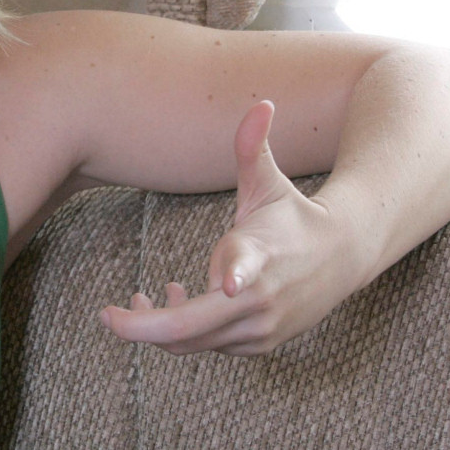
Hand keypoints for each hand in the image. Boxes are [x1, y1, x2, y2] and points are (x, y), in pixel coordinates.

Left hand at [99, 101, 370, 354]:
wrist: (343, 258)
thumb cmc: (293, 216)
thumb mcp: (270, 182)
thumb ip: (254, 148)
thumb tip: (263, 102)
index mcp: (261, 254)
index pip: (249, 266)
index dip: (236, 271)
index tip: (229, 280)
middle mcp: (260, 298)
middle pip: (193, 327)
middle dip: (143, 327)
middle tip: (106, 316)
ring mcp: (261, 328)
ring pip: (195, 342)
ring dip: (160, 327)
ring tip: (143, 298)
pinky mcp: (260, 345)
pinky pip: (210, 346)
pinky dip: (185, 332)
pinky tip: (177, 300)